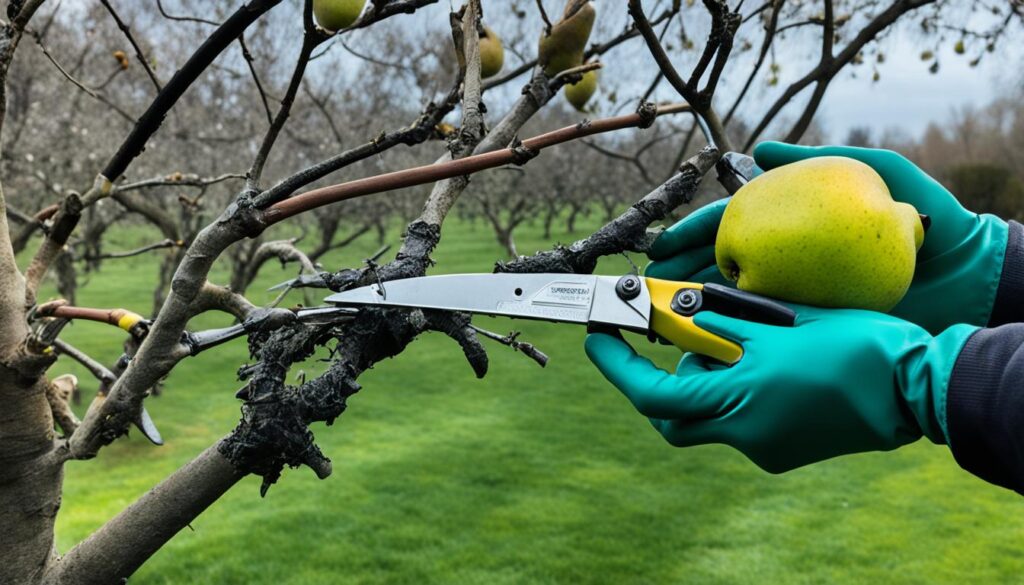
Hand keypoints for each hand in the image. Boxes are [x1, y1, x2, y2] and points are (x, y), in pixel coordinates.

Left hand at [585, 306, 975, 472]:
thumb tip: (672, 313)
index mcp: (735, 404)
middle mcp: (742, 436)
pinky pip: (740, 421)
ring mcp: (764, 449)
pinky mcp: (784, 450)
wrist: (916, 387)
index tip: (598, 337)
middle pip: (673, 415)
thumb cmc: (851, 346)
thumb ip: (719, 324)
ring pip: (708, 415)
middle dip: (660, 380)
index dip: (616, 366)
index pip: (651, 394)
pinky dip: (737, 390)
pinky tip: (768, 361)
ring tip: (743, 339)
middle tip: (675, 339)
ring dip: (708, 377)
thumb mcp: (776, 323)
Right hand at [646, 142, 1008, 332]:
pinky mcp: (817, 322)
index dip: (691, 234)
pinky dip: (736, 331)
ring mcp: (800, 293)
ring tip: (663, 314)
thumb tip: (757, 149)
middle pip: (721, 264)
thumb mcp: (875, 168)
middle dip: (679, 274)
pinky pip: (769, 327)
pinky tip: (708, 338)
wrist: (962, 270)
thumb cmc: (925, 215)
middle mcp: (791, 258)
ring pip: (735, 299)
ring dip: (696, 305)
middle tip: (646, 284)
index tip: (660, 245)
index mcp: (794, 223)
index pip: (729, 225)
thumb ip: (817, 154)